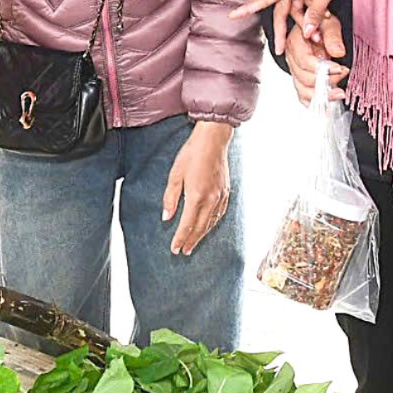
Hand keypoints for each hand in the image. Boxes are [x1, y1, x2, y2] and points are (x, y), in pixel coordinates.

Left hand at [160, 123, 233, 255]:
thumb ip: (170, 197)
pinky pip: (220, 213)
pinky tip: (209, 226)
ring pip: (212, 222)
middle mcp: (211, 200)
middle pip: (201, 228)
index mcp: (197, 196)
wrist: (213, 140)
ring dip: (202, 235)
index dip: (180, 239)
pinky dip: (213, 223)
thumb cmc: (192, 154)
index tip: (175, 249)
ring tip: (194, 243)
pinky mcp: (226, 191)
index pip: (187, 225)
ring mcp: (220, 196)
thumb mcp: (175, 174)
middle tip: (184, 252)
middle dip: (191, 241)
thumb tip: (166, 217)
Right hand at [235, 0, 354, 47]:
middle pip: (281, 12)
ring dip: (305, 23)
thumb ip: (314, 12)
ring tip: (319, 35)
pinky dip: (313, 15)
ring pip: (296, 11)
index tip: (233, 15)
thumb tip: (306, 32)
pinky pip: (306, 6)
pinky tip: (325, 20)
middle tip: (281, 50)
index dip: (248, 8)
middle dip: (283, 31)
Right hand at [282, 13, 346, 104]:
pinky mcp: (301, 80)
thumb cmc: (322, 25)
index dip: (321, 68)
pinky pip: (303, 96)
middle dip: (325, 80)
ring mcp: (296, 71)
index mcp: (294, 42)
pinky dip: (314, 102)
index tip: (339, 68)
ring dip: (322, 95)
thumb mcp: (329, 23)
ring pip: (303, 90)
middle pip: (303, 78)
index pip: (304, 61)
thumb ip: (332, 36)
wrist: (319, 29)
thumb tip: (338, 52)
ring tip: (339, 93)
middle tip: (343, 74)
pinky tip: (327, 103)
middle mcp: (292, 59)